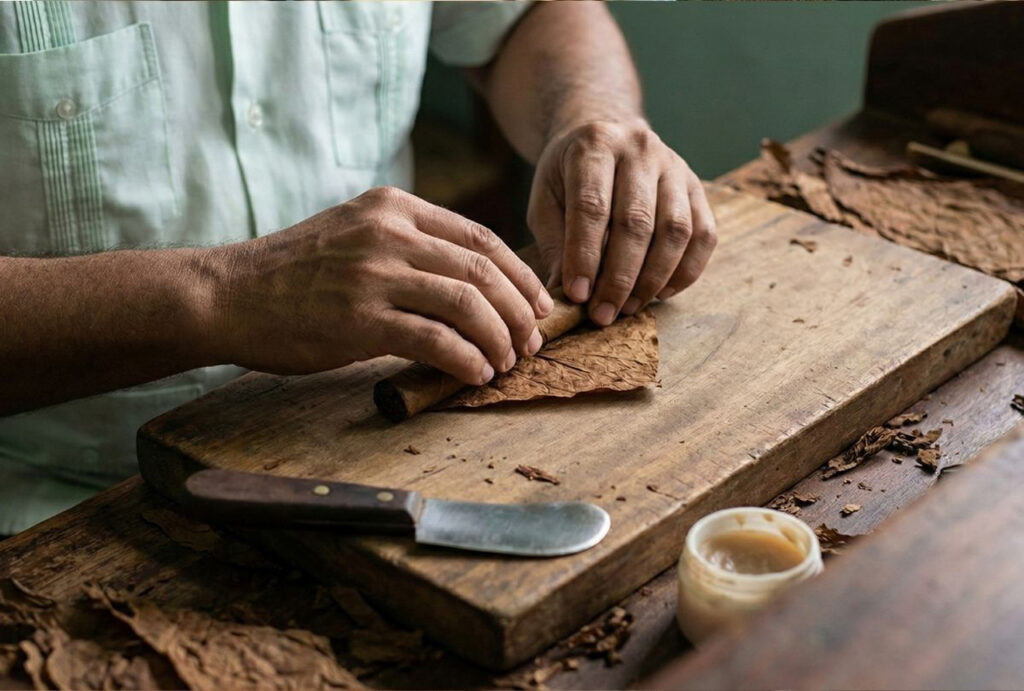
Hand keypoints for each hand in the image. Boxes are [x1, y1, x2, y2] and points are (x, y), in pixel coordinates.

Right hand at [206, 187, 552, 383]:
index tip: (537, 305)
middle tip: (533, 342)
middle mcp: (389, 232)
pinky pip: (436, 340)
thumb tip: (472, 284)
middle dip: (520, 311)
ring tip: (507, 362)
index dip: (520, 275)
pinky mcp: (359, 319)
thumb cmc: (294, 274)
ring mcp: (374, 274)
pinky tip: (476, 374)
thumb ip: (410, 246)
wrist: (227, 295)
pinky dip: (467, 360)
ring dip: (500, 338)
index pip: (481, 238)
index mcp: (394, 207)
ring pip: (468, 303)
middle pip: (483, 270)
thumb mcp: (355, 235)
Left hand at [527, 118, 716, 324]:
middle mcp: (640, 149)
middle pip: (637, 222)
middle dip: (619, 277)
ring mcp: (675, 166)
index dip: (585, 255)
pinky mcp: (698, 187)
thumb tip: (565, 295)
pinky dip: (686, 271)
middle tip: (603, 314)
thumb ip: (555, 243)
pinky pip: (703, 235)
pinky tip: (660, 293)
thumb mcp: (545, 199)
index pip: (592, 206)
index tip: (578, 295)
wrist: (605, 133)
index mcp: (595, 144)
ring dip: (653, 279)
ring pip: (676, 230)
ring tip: (628, 308)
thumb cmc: (568, 176)